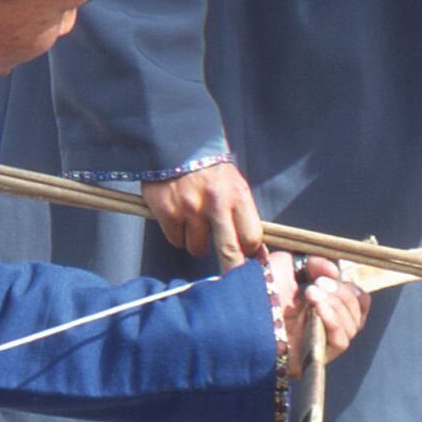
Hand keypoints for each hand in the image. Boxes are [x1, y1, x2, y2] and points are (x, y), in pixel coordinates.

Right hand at [141, 163, 261, 271]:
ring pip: (197, 248)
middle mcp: (216, 204)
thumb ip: (241, 214)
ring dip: (196, 242)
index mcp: (238, 195)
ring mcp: (190, 209)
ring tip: (193, 224)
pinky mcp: (168, 213)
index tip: (246, 255)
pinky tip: (177, 217)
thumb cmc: (209, 169)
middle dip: (232, 268)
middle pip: (230, 252)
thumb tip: (253, 250)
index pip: (251, 237)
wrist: (176, 144)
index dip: (249, 250)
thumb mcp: (233, 184)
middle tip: (231, 277)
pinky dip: (177, 234)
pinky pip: (176, 240)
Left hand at [267, 254, 369, 378]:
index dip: (351, 289)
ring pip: (352, 326)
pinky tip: (318, 309)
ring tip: (310, 294)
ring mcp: (321, 342)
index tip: (330, 278)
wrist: (240, 314)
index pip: (356, 302)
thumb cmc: (257, 289)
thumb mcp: (287, 265)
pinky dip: (334, 321)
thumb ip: (314, 262)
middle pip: (357, 312)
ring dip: (336, 305)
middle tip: (316, 285)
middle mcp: (323, 324)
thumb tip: (335, 272)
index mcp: (320, 305)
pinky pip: (341, 341)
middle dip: (341, 293)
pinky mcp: (316, 357)